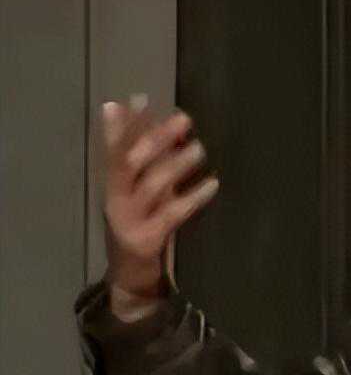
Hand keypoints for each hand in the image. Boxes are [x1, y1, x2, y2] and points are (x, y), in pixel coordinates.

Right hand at [102, 95, 218, 318]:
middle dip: (154, 138)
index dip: (123, 124)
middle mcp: (116, 199)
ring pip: (151, 186)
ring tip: (199, 148)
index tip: (138, 98)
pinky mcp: (148, 239)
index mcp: (113, 185)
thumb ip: (145, 157)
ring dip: (176, 164)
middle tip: (183, 119)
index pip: (113, 149)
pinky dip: (193, 197)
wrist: (130, 275)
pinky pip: (173, 214)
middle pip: (130, 163)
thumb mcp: (140, 190)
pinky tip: (213, 184)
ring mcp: (130, 220)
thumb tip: (146, 114)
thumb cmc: (141, 223)